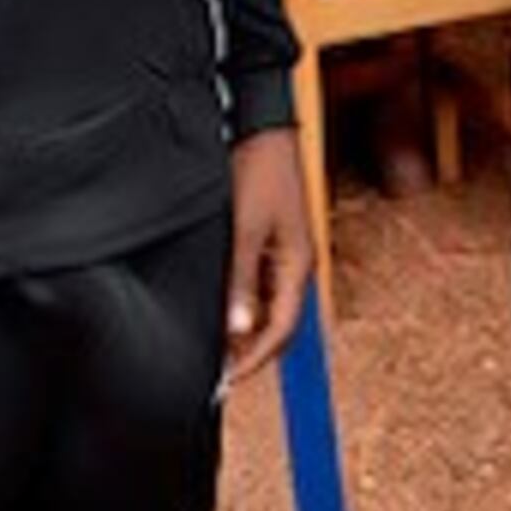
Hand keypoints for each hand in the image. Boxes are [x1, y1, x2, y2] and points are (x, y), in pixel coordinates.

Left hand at [223, 127, 314, 388]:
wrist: (261, 131)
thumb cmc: (257, 173)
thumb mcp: (244, 230)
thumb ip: (241, 280)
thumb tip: (238, 328)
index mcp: (297, 265)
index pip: (282, 329)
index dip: (255, 359)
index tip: (227, 379)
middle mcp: (294, 266)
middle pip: (279, 323)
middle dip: (250, 351)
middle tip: (217, 373)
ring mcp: (282, 255)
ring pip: (268, 308)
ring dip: (245, 330)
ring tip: (213, 350)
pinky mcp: (268, 244)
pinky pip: (259, 288)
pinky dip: (242, 307)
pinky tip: (219, 312)